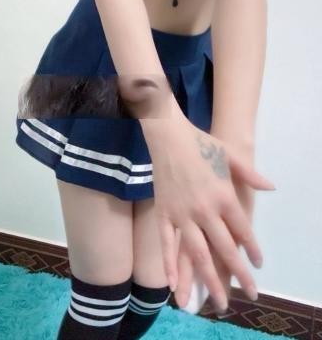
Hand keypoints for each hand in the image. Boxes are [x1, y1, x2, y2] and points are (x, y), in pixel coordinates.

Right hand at [174, 143, 256, 312]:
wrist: (169, 135)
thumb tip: (270, 187)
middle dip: (238, 273)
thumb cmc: (201, 143)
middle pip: (224, 248)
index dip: (251, 249)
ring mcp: (182, 214)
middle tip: (249, 293)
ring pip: (197, 253)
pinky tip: (174, 284)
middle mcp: (205, 210)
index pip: (242, 231)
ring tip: (218, 301)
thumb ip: (250, 174)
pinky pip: (167, 243)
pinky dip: (169, 264)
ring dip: (209, 279)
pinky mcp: (164, 213)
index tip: (257, 265)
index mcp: (223, 196)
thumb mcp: (230, 156)